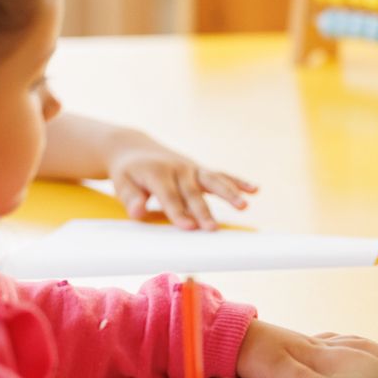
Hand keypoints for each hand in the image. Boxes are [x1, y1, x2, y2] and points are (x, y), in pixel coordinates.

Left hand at [107, 133, 257, 231]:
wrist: (134, 148)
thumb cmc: (128, 172)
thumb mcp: (122, 183)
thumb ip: (131, 198)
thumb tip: (137, 213)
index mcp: (157, 172)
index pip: (169, 195)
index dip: (178, 211)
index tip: (189, 227)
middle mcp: (178, 168)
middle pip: (193, 192)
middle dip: (203, 210)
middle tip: (212, 228)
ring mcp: (192, 168)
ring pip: (213, 180)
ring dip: (229, 193)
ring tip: (244, 206)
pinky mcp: (201, 170)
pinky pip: (222, 175)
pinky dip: (238, 182)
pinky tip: (255, 190)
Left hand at [234, 320, 377, 377]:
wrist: (231, 337)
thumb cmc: (253, 355)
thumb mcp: (277, 371)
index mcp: (318, 355)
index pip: (359, 361)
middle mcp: (320, 346)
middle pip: (362, 348)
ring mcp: (312, 343)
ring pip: (351, 342)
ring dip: (373, 350)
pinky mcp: (303, 343)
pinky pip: (335, 340)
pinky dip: (350, 344)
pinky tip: (350, 348)